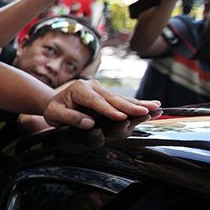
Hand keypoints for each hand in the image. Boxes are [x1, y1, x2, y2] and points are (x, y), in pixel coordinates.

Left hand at [43, 79, 160, 129]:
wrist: (54, 101)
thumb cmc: (54, 109)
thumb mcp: (55, 115)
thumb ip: (70, 118)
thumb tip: (89, 123)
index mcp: (79, 89)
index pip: (96, 102)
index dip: (109, 110)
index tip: (121, 117)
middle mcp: (92, 86)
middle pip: (113, 98)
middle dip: (130, 106)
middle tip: (146, 111)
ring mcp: (101, 88)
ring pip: (121, 98)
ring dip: (139, 103)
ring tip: (155, 106)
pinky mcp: (106, 94)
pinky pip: (122, 100)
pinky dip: (136, 104)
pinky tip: (152, 105)